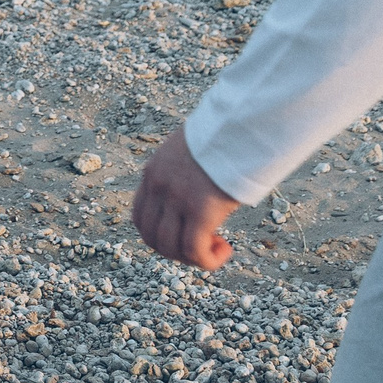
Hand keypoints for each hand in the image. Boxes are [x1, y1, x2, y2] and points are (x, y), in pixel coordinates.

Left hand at [132, 127, 240, 269]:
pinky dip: (207, 261)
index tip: (184, 233)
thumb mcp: (192, 149)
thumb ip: (184, 169)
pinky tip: (225, 250)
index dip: (159, 234)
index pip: (140, 216)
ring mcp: (177, 199)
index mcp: (153, 171)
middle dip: (174, 250)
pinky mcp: (200, 210)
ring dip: (192, 257)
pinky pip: (194, 251)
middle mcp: (159, 186)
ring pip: (170, 247)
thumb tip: (198, 185)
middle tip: (202, 246)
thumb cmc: (226, 134)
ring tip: (216, 247)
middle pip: (151, 237)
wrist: (241, 122)